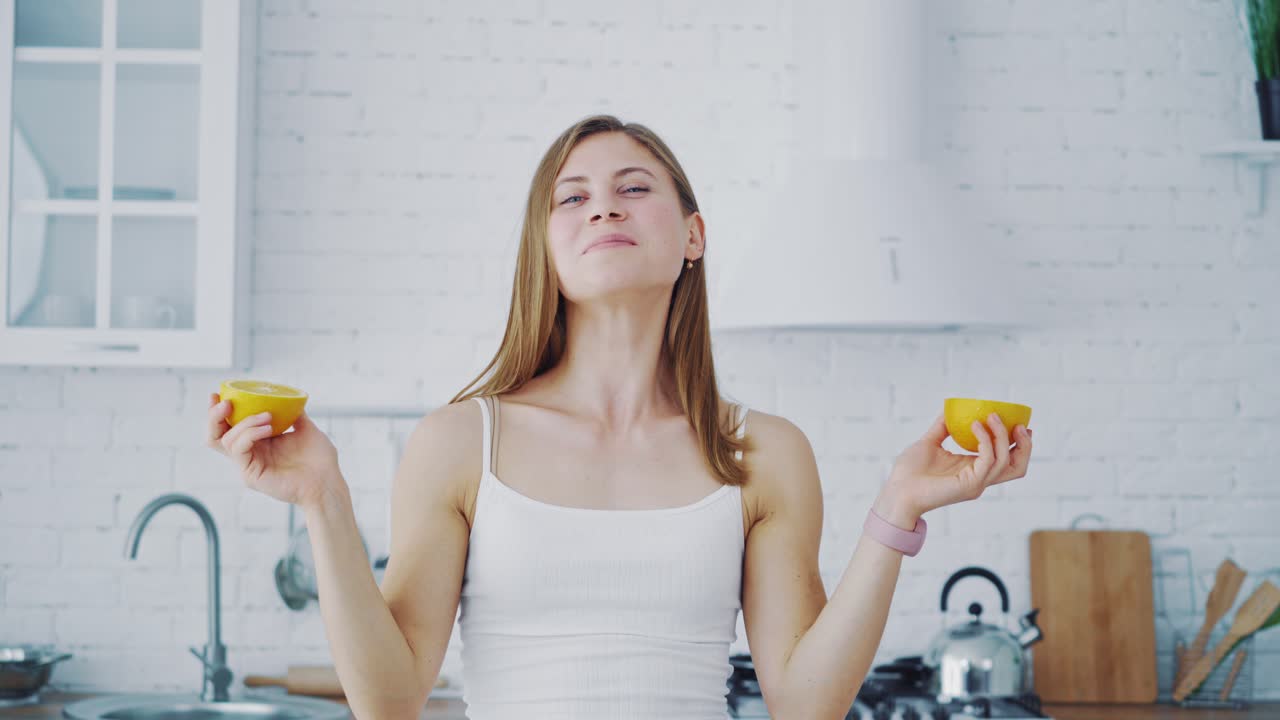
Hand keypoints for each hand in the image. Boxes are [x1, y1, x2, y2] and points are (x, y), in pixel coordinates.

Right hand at [205, 392, 344, 509]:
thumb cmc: (319, 460)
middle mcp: (249, 453)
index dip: (219, 412)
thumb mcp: (306, 429)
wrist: (327, 481)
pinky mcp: (250, 474)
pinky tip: (268, 428)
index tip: (218, 394)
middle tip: (226, 402)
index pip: (229, 427)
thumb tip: (290, 397)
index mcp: (258, 442)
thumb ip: (294, 414)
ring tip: (267, 417)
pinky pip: (239, 449)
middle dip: (215, 416)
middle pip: (216, 435)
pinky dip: (249, 434)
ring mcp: (248, 464)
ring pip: (227, 439)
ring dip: (245, 422)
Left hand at [879, 410, 1032, 522]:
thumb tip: (950, 410)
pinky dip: (986, 440)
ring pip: (1007, 462)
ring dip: (1003, 436)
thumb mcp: (930, 442)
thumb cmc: (909, 471)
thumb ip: (942, 427)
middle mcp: (980, 478)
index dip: (1019, 445)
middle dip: (1024, 446)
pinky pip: (988, 460)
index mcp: (973, 469)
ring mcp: (976, 483)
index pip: (1006, 459)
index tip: (1020, 424)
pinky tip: (975, 425)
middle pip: (1017, 467)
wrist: (896, 490)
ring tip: (992, 416)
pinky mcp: (969, 485)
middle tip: (1019, 425)